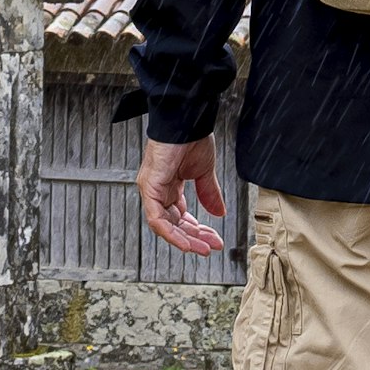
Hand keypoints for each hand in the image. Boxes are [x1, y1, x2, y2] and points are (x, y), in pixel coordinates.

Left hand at [140, 136, 230, 259]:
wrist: (188, 120)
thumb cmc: (192, 137)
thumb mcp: (204, 172)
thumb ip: (209, 193)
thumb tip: (219, 213)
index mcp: (169, 185)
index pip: (180, 216)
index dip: (197, 230)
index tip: (214, 239)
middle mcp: (157, 189)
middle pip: (173, 223)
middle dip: (194, 237)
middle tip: (211, 247)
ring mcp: (151, 189)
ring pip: (164, 226)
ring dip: (184, 239)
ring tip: (202, 249)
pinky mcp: (149, 186)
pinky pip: (156, 219)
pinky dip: (171, 233)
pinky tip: (187, 241)